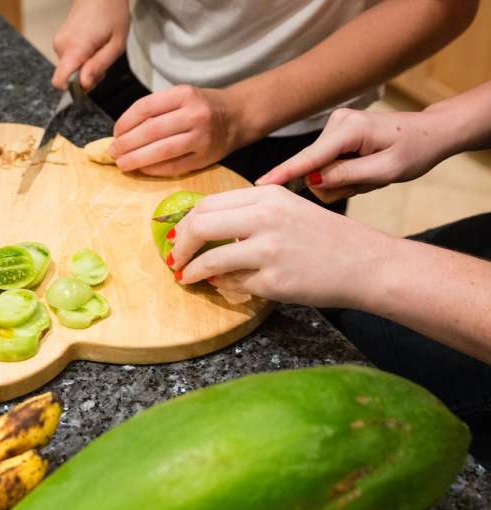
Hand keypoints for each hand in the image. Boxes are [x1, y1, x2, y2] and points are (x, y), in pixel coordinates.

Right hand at [51, 0, 128, 90]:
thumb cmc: (111, 13)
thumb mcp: (116, 44)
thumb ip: (99, 66)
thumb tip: (84, 85)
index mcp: (74, 48)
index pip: (59, 81)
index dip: (73, 89)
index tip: (89, 82)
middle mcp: (61, 46)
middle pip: (69, 77)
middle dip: (87, 75)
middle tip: (103, 58)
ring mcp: (59, 42)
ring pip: (71, 68)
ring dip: (86, 65)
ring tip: (99, 48)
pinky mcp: (60, 40)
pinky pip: (70, 58)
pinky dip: (82, 57)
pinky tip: (93, 44)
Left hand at [109, 86, 240, 175]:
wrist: (236, 116)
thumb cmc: (200, 107)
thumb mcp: (180, 97)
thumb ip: (155, 110)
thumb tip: (121, 133)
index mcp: (184, 94)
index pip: (145, 108)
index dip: (125, 122)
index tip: (115, 133)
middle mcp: (194, 114)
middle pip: (151, 131)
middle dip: (126, 144)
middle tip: (113, 152)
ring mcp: (201, 137)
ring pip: (161, 150)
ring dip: (137, 159)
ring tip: (122, 164)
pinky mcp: (205, 157)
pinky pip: (174, 166)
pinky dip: (154, 169)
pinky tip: (142, 169)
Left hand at [166, 186, 396, 307]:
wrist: (366, 263)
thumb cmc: (323, 238)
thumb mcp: (286, 210)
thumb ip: (246, 213)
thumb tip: (198, 230)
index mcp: (267, 195)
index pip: (207, 204)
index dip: (184, 223)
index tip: (175, 236)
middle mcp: (266, 217)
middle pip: (199, 226)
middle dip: (179, 246)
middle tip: (174, 259)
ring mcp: (269, 249)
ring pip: (210, 260)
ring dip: (192, 271)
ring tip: (187, 277)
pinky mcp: (274, 280)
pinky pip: (232, 284)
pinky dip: (223, 285)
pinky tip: (225, 284)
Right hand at [256, 107, 454, 202]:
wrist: (431, 133)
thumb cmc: (415, 151)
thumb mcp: (386, 171)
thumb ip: (347, 175)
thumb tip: (313, 180)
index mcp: (350, 129)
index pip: (310, 157)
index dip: (284, 173)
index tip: (260, 184)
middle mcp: (336, 122)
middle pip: (313, 168)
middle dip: (335, 184)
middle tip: (367, 182)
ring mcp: (334, 126)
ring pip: (318, 169)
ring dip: (341, 180)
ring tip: (368, 174)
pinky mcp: (334, 134)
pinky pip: (325, 164)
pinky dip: (342, 173)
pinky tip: (363, 168)